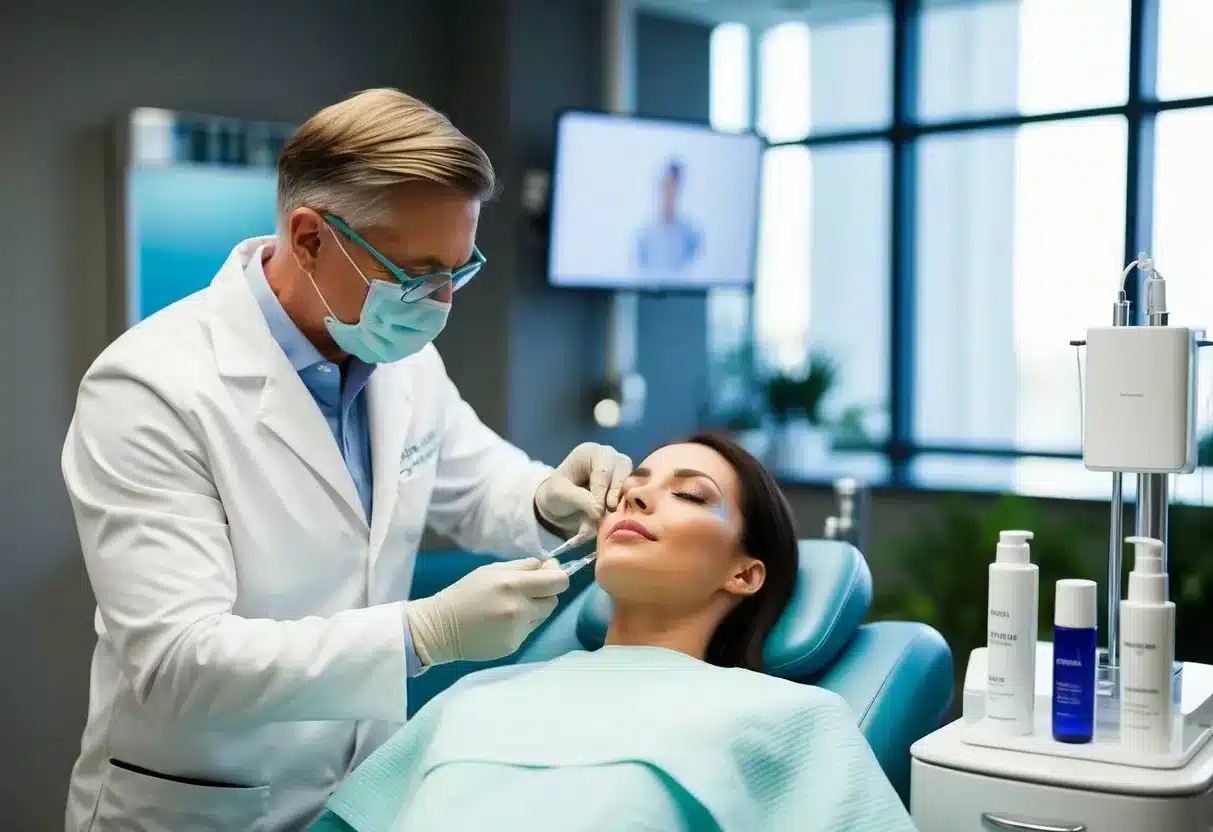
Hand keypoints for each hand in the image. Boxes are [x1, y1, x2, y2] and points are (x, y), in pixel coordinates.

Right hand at [406, 559, 568, 665]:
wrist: (440, 628)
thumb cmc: (465, 593)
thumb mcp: (491, 570)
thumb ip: (522, 567)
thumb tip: (548, 566)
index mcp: (513, 585)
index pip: (558, 582)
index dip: (558, 575)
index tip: (549, 572)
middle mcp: (519, 609)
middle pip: (553, 600)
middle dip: (545, 593)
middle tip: (527, 589)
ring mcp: (517, 631)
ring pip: (542, 616)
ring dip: (534, 609)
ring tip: (510, 606)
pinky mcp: (514, 645)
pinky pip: (528, 630)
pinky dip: (521, 624)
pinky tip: (500, 622)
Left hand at [534, 442, 632, 539]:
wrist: (559, 504)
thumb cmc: (557, 492)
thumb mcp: (561, 494)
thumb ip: (580, 499)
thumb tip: (599, 512)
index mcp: (590, 453)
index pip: (602, 469)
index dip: (602, 490)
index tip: (598, 511)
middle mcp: (609, 457)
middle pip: (623, 467)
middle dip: (617, 489)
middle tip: (611, 508)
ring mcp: (619, 471)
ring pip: (632, 478)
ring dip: (625, 496)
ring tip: (615, 513)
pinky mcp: (624, 486)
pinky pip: (633, 492)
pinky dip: (628, 504)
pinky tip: (621, 516)